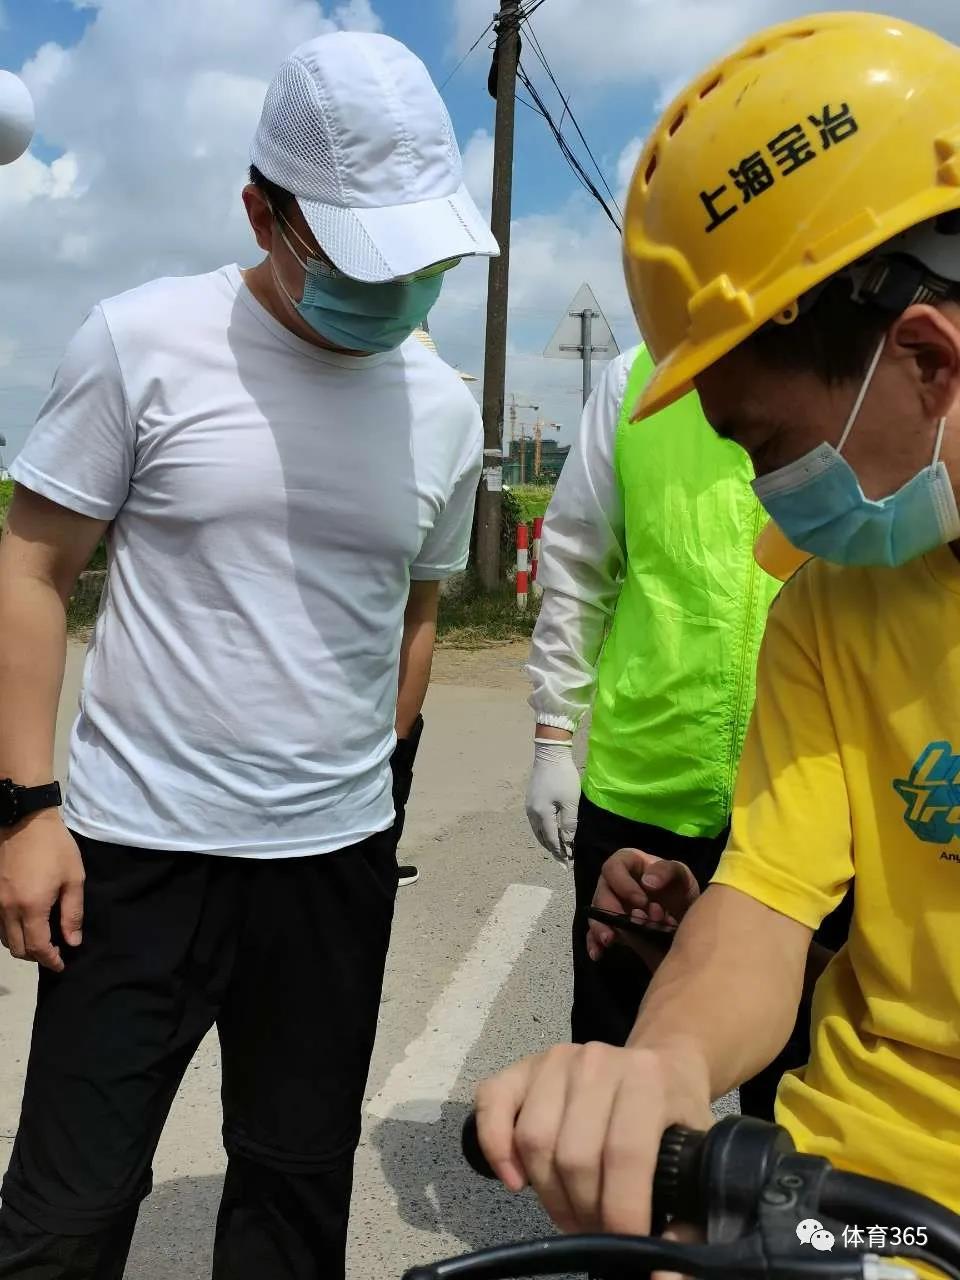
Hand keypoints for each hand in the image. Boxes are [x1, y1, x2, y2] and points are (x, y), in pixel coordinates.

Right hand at [0, 812, 84, 970]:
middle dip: (35, 955)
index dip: (50, 960)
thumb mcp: (74, 878)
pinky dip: (10, 932)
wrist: (24, 820)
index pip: (37, 947)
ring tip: (40, 939)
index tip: (61, 964)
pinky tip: (24, 925)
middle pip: (17, 948)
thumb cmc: (55, 848)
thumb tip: (73, 941)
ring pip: (3, 939)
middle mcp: (7, 909)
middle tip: (53, 951)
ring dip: (21, 945)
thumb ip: (73, 913)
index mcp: (31, 907)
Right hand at [474, 1039, 712, 1234]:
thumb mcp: (699, 1161)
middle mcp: (598, 1060)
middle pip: (574, 1155)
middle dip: (583, 1212)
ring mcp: (556, 1059)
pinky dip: (495, 1148)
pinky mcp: (523, 1066)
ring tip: (570, 1213)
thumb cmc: (677, 1118)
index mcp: (647, 1079)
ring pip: (534, 1140)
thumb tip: (664, 1276)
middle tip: (596, 1233)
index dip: (620, 1212)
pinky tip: (515, 1181)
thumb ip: (689, 1224)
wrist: (661, 1066)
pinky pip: (492, 1105)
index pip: (625, 1154)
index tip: (626, 1247)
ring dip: (547, 1194)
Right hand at [525, 738, 579, 864]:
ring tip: (557, 850)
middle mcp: (532, 813)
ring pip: (538, 831)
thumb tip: (567, 842)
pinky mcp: (531, 800)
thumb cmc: (563, 777)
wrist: (550, 754)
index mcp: (541, 814)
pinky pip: (537, 822)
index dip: (560, 852)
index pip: (551, 839)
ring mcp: (529, 806)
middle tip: (563, 861)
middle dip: (553, 850)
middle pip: (542, 838)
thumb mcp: (570, 802)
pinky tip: (550, 832)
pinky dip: (544, 831)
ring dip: (547, 841)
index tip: (567, 864)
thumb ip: (568, 824)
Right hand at [587, 849, 699, 961]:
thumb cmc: (680, 889)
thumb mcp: (680, 874)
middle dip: (610, 910)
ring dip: (600, 927)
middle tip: (626, 924)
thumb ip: (666, 871)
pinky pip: (595, 934)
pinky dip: (594, 943)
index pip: (614, 867)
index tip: (642, 902)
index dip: (623, 883)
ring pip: (596, 914)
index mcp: (629, 865)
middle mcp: (615, 884)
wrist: (686, 917)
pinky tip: (598, 953)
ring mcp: (611, 906)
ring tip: (609, 940)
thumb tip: (647, 882)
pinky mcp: (611, 927)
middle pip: (601, 892)